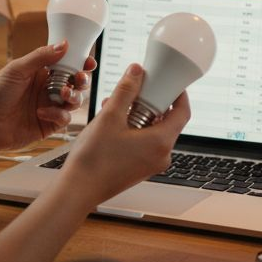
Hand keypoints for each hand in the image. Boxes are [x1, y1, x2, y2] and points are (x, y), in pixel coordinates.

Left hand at [0, 41, 94, 153]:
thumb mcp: (17, 69)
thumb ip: (41, 57)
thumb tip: (64, 44)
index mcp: (40, 72)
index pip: (66, 64)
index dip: (80, 62)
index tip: (88, 61)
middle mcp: (47, 89)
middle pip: (75, 83)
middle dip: (82, 80)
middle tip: (79, 78)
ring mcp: (49, 107)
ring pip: (74, 100)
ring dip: (73, 96)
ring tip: (63, 94)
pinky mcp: (48, 125)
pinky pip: (64, 118)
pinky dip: (58, 114)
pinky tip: (42, 113)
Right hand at [59, 63, 190, 208]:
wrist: (78, 190)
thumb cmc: (94, 159)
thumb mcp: (110, 117)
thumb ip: (126, 91)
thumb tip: (136, 71)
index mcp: (161, 142)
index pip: (183, 112)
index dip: (179, 94)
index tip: (170, 81)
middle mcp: (161, 156)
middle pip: (167, 121)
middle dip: (152, 102)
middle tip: (137, 89)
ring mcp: (151, 164)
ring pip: (153, 132)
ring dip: (139, 116)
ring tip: (116, 106)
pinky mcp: (139, 169)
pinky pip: (144, 144)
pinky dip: (134, 130)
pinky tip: (113, 123)